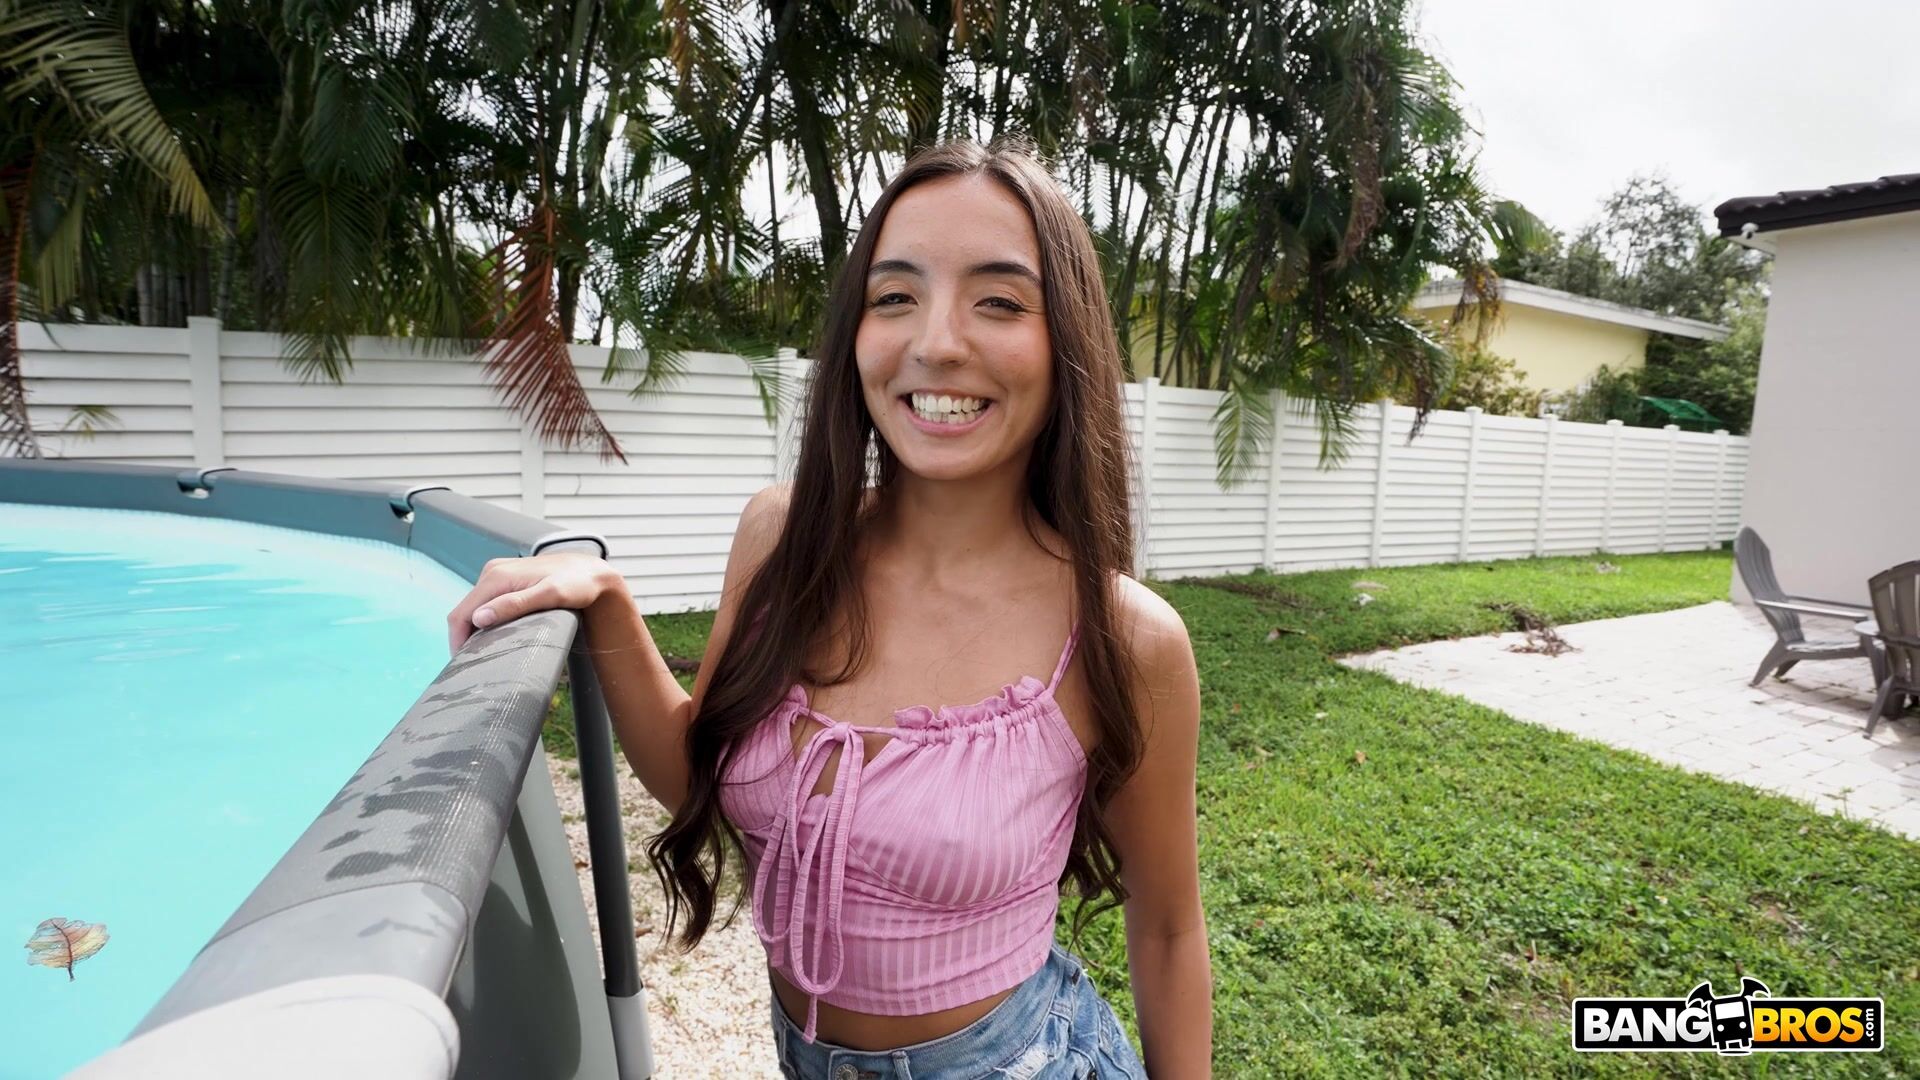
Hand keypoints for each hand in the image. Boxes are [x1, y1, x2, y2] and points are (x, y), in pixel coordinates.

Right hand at [446, 552, 615, 655]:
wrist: (591, 572)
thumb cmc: (576, 584)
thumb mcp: (548, 596)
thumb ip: (513, 605)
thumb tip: (479, 618)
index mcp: (496, 577)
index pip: (461, 614)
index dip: (457, 641)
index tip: (462, 666)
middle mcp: (492, 572)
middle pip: (465, 611)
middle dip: (464, 638)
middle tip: (473, 666)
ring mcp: (498, 574)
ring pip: (475, 608)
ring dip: (474, 631)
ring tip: (484, 655)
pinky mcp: (506, 580)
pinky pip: (487, 603)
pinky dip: (485, 621)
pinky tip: (495, 637)